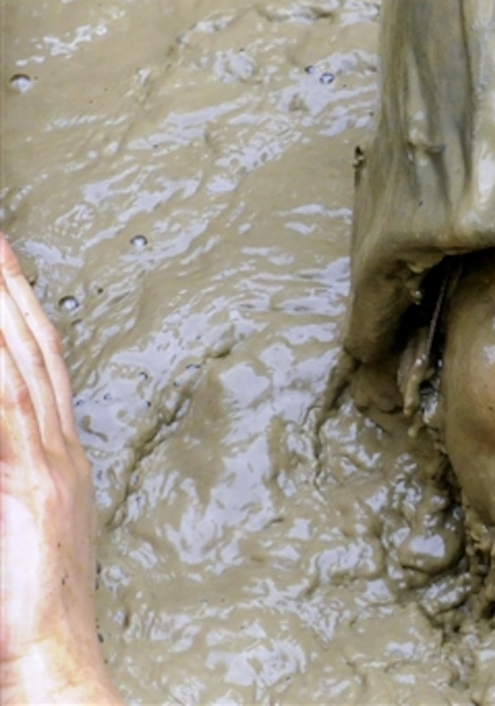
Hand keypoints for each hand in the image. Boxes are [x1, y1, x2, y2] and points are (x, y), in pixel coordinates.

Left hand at [1, 234, 119, 702]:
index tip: (5, 267)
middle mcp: (60, 447)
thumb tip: (6, 438)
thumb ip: (16, 477)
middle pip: (35, 345)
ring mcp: (47, 462)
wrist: (51, 654)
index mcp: (62, 455)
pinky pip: (7, 409)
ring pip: (23, 362)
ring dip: (3, 307)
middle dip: (11, 285)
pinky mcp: (26, 482)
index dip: (22, 308)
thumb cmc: (31, 606)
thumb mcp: (28, 525)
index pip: (41, 361)